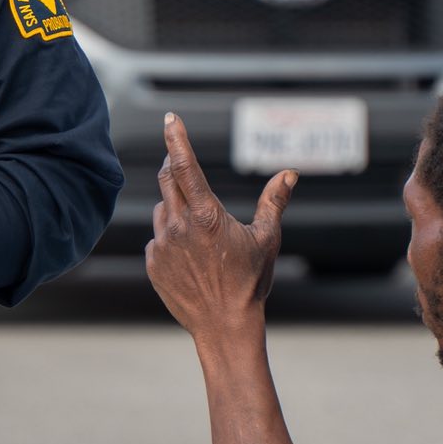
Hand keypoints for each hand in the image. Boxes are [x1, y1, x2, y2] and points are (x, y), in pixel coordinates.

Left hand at [145, 113, 296, 341]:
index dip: (176, 138)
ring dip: (174, 206)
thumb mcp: (267, 238)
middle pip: (167, 180)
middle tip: (181, 162)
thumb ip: (274, 201)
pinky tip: (189, 255)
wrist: (224, 326)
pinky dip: (169, 237)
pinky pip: (156, 239)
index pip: (184, 165)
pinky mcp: (153, 264)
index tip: (170, 118)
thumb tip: (289, 172)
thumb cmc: (250, 282)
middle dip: (173, 166)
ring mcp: (161, 246)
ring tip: (198, 230)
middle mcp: (178, 226)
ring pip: (161, 210)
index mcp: (206, 215)